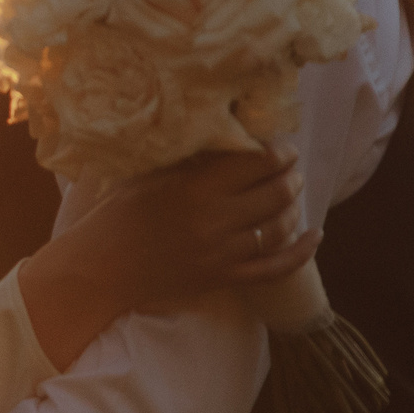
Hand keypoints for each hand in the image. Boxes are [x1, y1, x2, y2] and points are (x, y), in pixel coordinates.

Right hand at [110, 146, 320, 311]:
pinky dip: (301, 252)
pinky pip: (276, 268)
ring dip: (295, 205)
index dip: (279, 151)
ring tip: (293, 191)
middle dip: (291, 175)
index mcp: (195, 187)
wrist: (98, 268)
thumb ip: (187, 157)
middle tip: (289, 167)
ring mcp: (222, 253)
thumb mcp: (147, 174)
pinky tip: (315, 236)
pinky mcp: (223, 278)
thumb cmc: (116, 215)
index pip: (258, 161)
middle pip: (277, 192)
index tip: (280, 145)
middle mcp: (214, 219)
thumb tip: (224, 134)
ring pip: (280, 226)